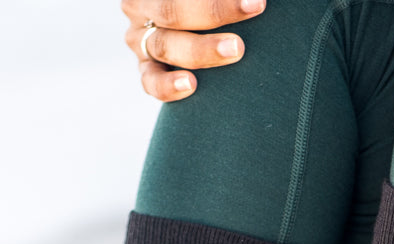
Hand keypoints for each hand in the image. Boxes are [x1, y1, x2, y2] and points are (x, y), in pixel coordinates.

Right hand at [122, 0, 265, 101]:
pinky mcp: (146, 68)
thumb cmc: (203, 4)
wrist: (187, 16)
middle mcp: (140, 5)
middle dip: (214, 12)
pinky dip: (169, 86)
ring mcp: (139, 39)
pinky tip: (191, 85)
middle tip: (253, 10)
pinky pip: (151, 82)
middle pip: (173, 11)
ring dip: (202, 50)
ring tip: (236, 50)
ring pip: (166, 46)